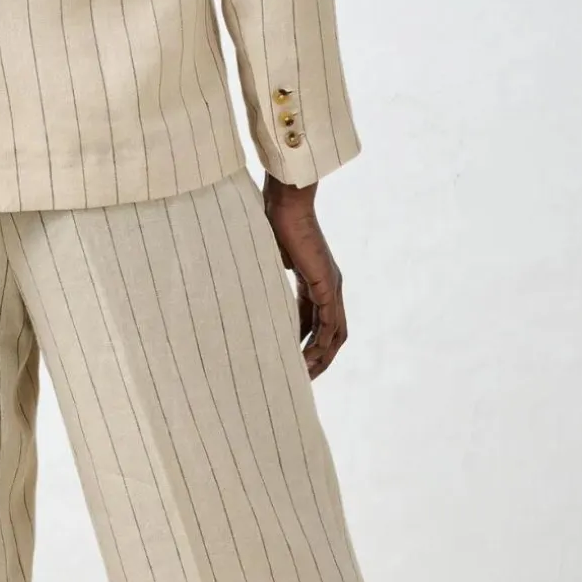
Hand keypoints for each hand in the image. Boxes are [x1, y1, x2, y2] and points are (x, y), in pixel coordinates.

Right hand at [262, 175, 346, 378]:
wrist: (284, 203)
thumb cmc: (272, 221)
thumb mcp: (269, 260)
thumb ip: (267, 278)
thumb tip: (246, 288)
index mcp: (315, 279)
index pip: (316, 321)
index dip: (308, 343)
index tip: (293, 362)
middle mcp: (329, 285)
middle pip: (333, 333)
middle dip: (320, 358)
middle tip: (303, 378)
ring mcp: (331, 285)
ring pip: (335, 333)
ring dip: (322, 357)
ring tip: (304, 375)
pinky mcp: (327, 284)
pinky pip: (329, 324)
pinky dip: (321, 344)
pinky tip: (307, 358)